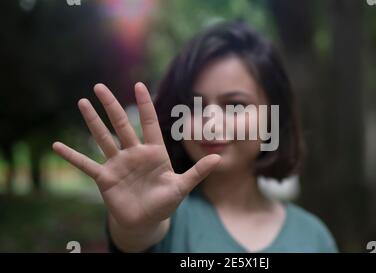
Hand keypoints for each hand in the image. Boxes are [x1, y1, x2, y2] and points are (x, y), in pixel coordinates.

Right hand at [53, 82, 219, 228]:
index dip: (144, 105)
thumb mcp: (181, 187)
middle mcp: (134, 153)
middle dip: (111, 106)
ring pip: (103, 138)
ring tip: (82, 102)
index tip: (139, 85)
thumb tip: (218, 158)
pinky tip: (57, 146)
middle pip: (121, 125)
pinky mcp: (105, 178)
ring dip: (92, 122)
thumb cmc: (165, 202)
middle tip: (100, 86)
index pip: (148, 123)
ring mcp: (118, 164)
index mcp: (153, 152)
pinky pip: (86, 165)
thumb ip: (197, 172)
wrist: (146, 221)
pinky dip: (72, 157)